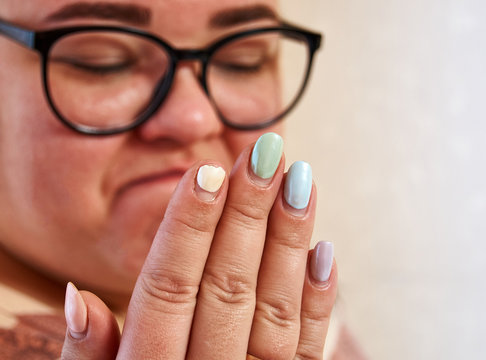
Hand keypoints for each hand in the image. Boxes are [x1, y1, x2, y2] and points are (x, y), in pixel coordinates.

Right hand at [61, 133, 337, 359]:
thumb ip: (88, 358)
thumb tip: (77, 297)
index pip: (168, 287)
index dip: (187, 230)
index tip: (206, 173)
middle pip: (225, 285)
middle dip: (246, 216)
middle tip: (264, 155)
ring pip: (273, 306)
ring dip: (289, 241)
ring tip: (299, 180)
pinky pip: (309, 348)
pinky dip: (319, 299)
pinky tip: (325, 249)